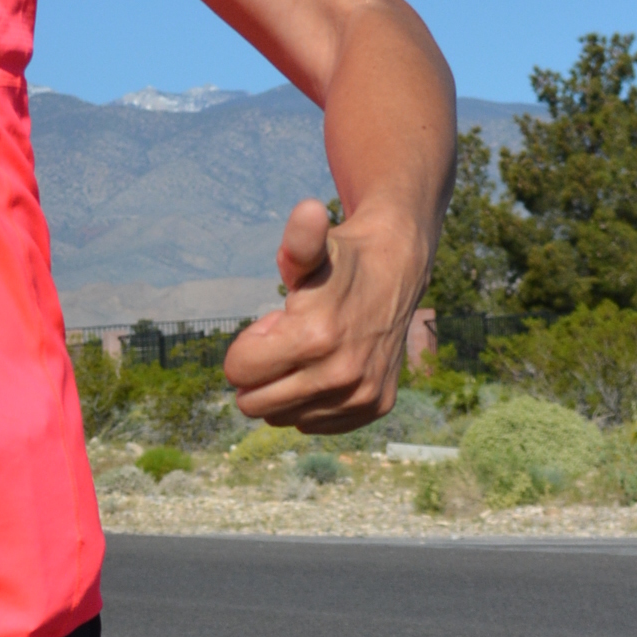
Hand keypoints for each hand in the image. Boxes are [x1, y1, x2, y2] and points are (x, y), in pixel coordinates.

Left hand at [220, 198, 421, 432]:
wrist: (398, 268)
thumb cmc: (341, 259)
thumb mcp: (313, 249)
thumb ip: (300, 239)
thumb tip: (307, 212)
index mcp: (315, 338)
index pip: (238, 372)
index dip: (248, 346)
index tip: (274, 323)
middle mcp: (340, 376)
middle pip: (254, 404)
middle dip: (260, 372)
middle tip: (287, 340)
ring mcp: (359, 397)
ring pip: (281, 418)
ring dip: (284, 387)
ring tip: (310, 351)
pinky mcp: (373, 408)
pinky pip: (312, 424)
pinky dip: (309, 401)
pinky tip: (326, 368)